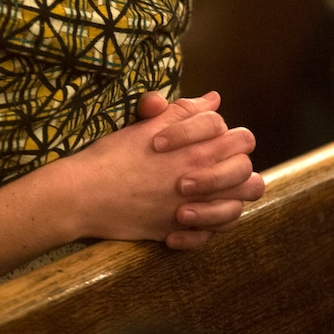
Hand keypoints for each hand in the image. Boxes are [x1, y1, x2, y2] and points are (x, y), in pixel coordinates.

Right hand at [67, 98, 261, 248]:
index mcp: (198, 148)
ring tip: (210, 192)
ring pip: (238, 207)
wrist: (87, 193)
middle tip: (214, 162)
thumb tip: (214, 99)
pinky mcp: (180, 232)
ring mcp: (195, 209)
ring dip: (229, 198)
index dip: (224, 133)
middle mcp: (203, 179)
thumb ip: (185, 111)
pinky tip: (188, 217)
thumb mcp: (149, 125)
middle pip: (246, 171)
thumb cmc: (114, 155)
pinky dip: (206, 228)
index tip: (202, 137)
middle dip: (237, 164)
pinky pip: (212, 234)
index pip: (238, 137)